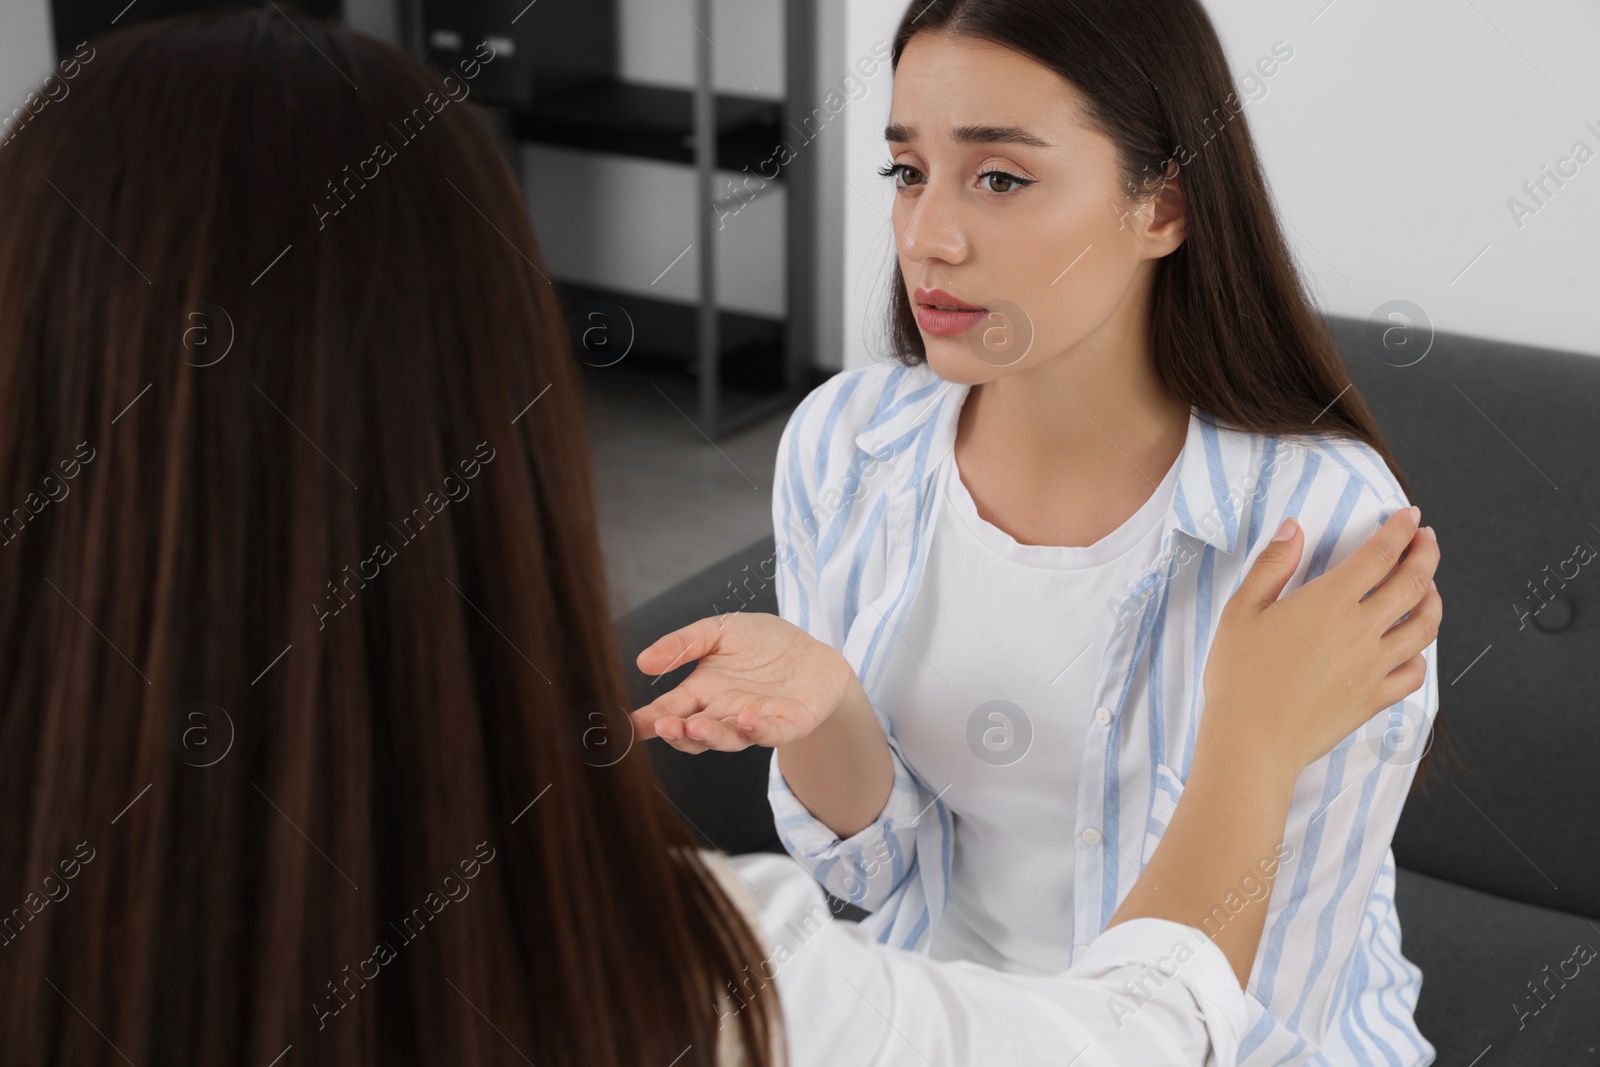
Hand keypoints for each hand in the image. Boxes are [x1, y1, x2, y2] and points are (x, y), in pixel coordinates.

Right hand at [630, 612, 854, 753]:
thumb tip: (642, 662)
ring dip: (711, 734)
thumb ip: (683, 644)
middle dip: (677, 732)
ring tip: (695, 724)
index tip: (629, 725)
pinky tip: (745, 718)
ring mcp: (754, 722)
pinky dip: (758, 730)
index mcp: (703, 691)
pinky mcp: (787, 724)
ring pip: (727, 738)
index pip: (670, 710)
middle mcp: (724, 712)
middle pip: (694, 732)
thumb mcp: (719, 631)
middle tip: (663, 726)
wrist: (814, 653)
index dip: (649, 720)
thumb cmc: (764, 643)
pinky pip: (771, 733)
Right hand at [1201, 506, 1441, 773]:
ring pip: (1426, 625)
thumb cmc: (1240, 677)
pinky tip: (1411, 646)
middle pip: (1415, 582)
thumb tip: (1293, 529)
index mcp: (1330, 601)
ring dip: (1433, 598)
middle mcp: (1362, 630)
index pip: (1381, 554)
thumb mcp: (1241, 610)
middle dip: (1427, 553)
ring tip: (1428, 587)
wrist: (1252, 740)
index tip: (1409, 516)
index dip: (1401, 529)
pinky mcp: (1375, 698)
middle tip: (1427, 540)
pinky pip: (1416, 672)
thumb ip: (1272, 565)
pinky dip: (1421, 652)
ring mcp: (1374, 666)